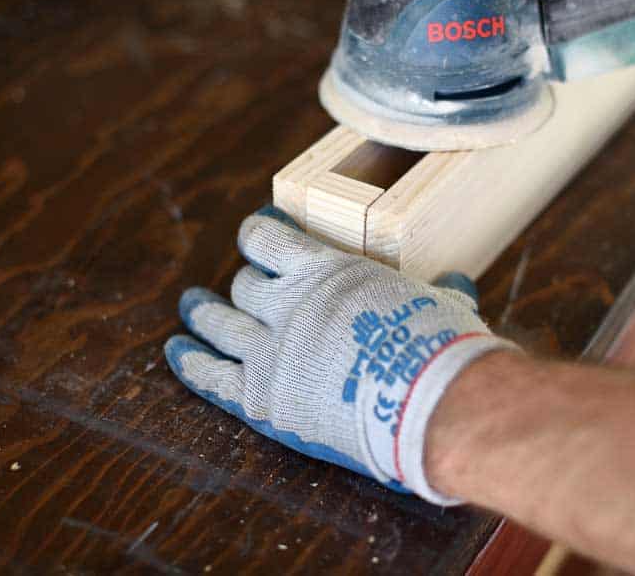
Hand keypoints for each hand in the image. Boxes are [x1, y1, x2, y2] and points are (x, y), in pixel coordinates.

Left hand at [165, 207, 514, 503]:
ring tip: (193, 306)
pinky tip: (176, 351)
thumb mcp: (439, 304)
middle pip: (245, 285)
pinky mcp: (260, 399)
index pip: (268, 239)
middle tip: (240, 286)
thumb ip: (438, 291)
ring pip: (220, 323)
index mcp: (322, 270)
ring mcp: (267, 352)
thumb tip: (457, 283)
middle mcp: (285, 304)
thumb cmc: (440, 346)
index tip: (258, 232)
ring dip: (204, 312)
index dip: (259, 233)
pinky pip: (210, 376)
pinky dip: (190, 362)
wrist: (429, 403)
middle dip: (243, 283)